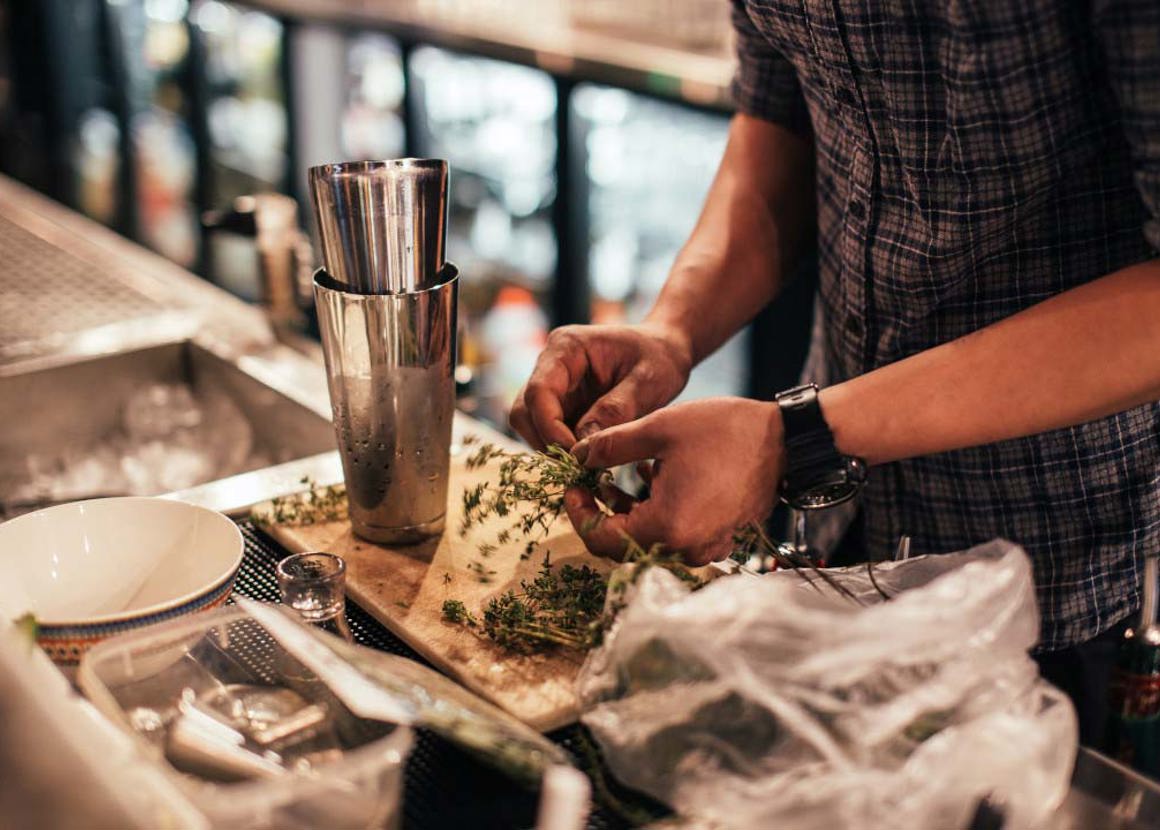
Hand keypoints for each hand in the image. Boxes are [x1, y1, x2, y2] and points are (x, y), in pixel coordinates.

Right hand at [509, 322, 692, 449]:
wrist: (665, 352)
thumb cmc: (659, 358)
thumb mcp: (648, 381)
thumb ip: (616, 409)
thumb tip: (583, 445)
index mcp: (566, 347)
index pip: (539, 392)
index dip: (550, 427)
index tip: (575, 455)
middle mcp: (550, 365)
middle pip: (525, 411)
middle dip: (547, 442)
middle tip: (581, 466)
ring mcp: (553, 387)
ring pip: (530, 426)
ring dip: (552, 449)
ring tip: (588, 464)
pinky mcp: (561, 406)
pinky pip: (547, 433)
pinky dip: (562, 451)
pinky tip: (590, 459)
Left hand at [564, 397, 784, 565]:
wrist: (787, 441)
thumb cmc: (725, 432)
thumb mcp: (658, 430)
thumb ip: (610, 446)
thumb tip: (576, 456)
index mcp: (666, 527)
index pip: (601, 538)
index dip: (578, 511)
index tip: (573, 483)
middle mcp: (685, 549)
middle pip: (623, 544)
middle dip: (602, 511)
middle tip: (590, 479)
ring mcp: (706, 547)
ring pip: (648, 540)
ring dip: (628, 511)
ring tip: (619, 473)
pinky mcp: (719, 538)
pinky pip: (674, 535)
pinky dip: (656, 513)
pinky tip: (653, 477)